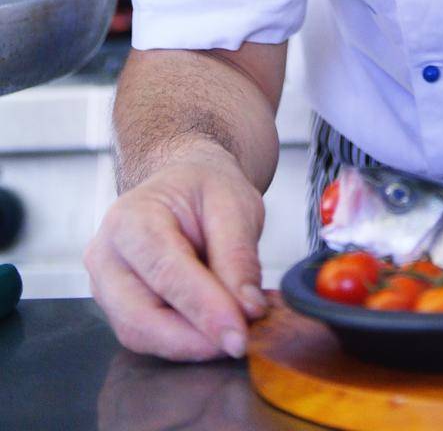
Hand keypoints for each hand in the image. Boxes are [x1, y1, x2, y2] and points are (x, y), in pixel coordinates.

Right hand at [84, 139, 267, 360]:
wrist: (182, 186)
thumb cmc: (203, 189)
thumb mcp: (234, 204)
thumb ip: (239, 255)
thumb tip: (247, 309)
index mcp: (130, 217)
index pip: (165, 271)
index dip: (203, 308)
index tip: (238, 334)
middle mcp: (106, 255)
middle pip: (140, 315)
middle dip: (192, 338)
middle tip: (238, 343)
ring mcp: (105, 286)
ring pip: (139, 334)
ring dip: (188, 345)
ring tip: (231, 334)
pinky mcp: (116, 309)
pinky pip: (145, 338)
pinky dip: (182, 343)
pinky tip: (213, 334)